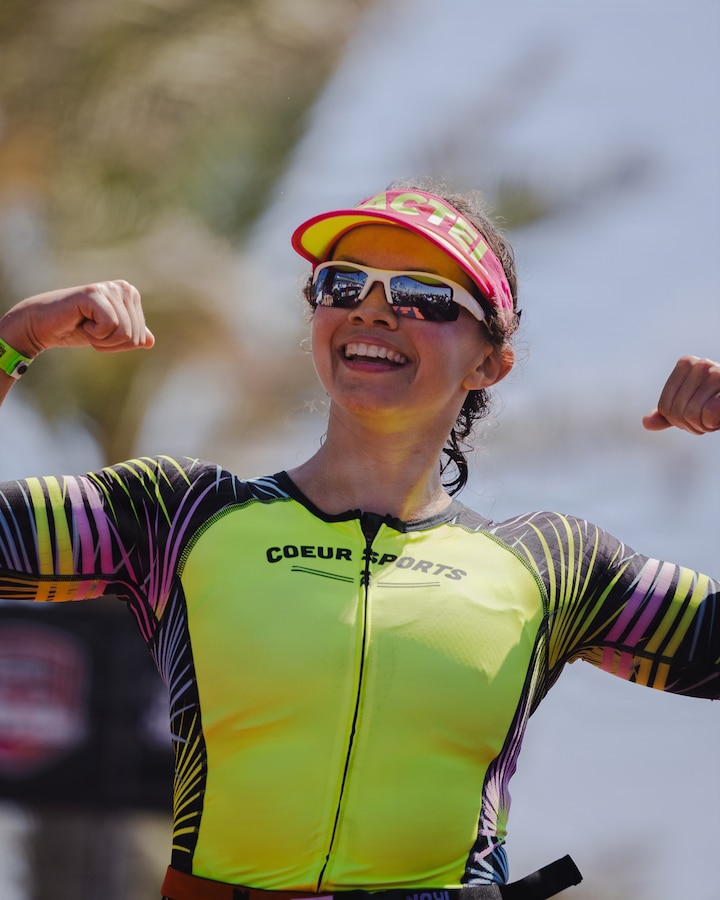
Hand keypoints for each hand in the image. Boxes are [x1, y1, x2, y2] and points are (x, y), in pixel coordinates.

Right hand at [0, 280, 154, 356]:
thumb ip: (130, 335)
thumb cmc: (77, 329)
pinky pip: (111, 326)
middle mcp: (123, 288)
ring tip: (86, 325)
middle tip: (90, 330)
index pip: (140, 337)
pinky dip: (94, 334)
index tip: (100, 332)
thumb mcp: (109, 336)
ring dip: (101, 339)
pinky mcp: (94, 294)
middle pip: (134, 336)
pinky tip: (81, 321)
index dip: (118, 345)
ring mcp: (109, 288)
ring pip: (124, 332)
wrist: (44, 326)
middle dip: (111, 343)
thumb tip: (151, 341)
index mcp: (130, 296)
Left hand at [643, 356, 719, 433]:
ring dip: (705, 426)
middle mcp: (700, 363)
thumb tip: (646, 423)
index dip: (679, 421)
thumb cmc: (719, 405)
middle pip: (677, 412)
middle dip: (693, 425)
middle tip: (710, 419)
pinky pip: (709, 414)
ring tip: (717, 417)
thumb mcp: (692, 407)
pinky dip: (714, 424)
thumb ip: (669, 415)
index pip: (665, 407)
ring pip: (691, 415)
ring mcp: (717, 372)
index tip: (697, 415)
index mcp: (686, 363)